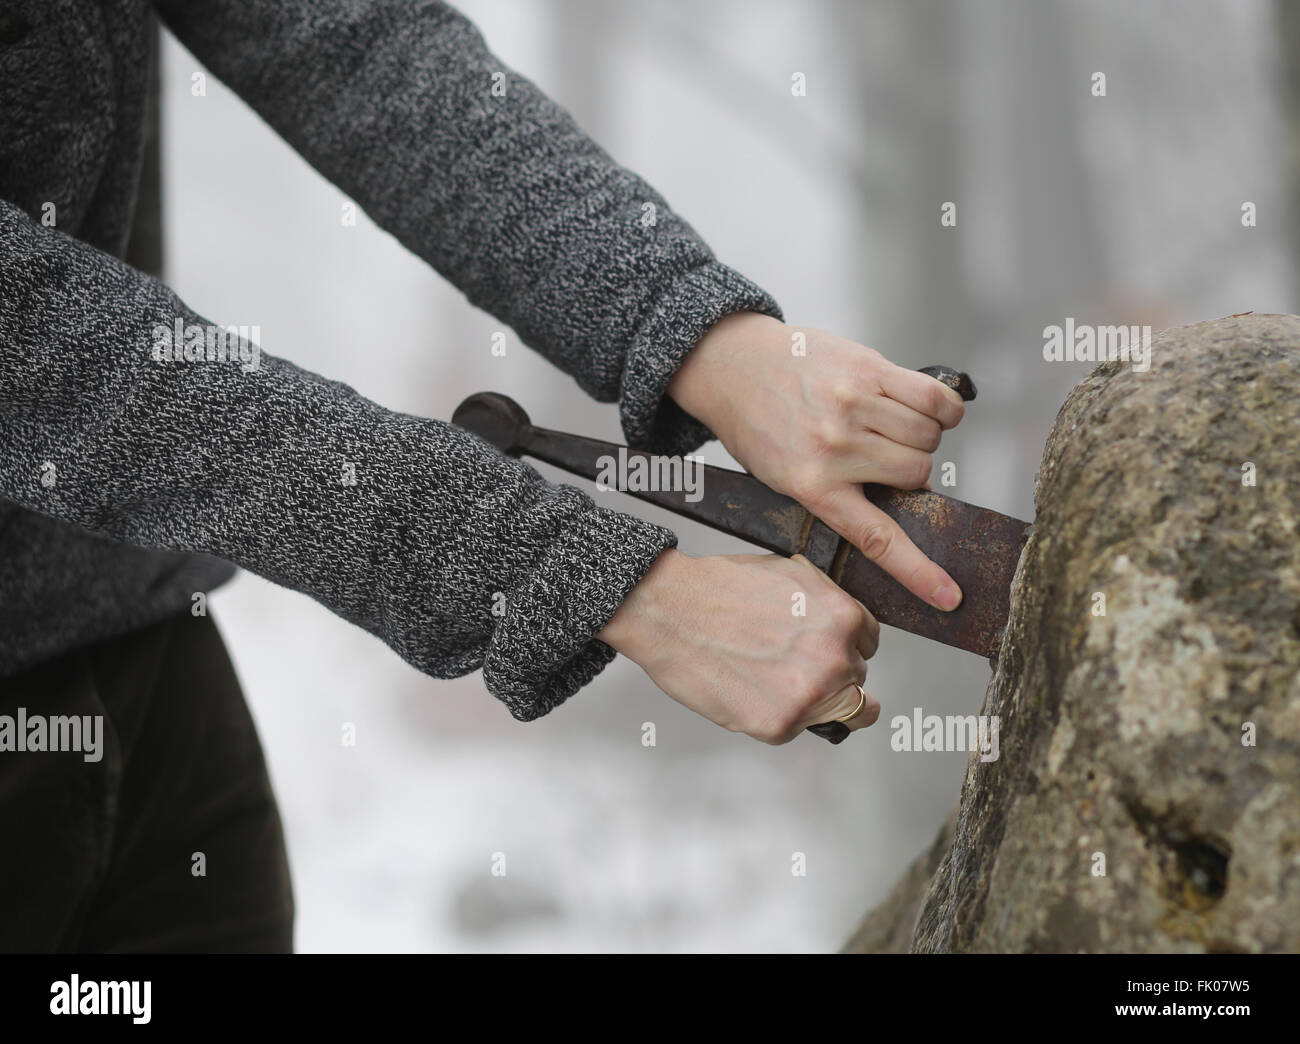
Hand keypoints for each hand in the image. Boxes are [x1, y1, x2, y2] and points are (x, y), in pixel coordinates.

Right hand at [598, 549, 880, 743]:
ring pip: (839, 714)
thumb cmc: (719, 588)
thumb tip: (842, 626)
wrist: (670, 609)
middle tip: (790, 667)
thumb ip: (826, 604)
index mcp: (843, 619)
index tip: (825, 651)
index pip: (868, 644)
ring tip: (774, 684)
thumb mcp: (792, 574)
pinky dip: (776, 715)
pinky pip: (795, 729)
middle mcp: (834, 659)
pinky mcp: (778, 726)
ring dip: (814, 702)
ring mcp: (809, 697)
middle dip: (829, 675)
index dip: (844, 645)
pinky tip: (750, 690)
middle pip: (856, 681)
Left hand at [669, 312, 965, 611]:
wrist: (733, 365)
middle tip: (881, 455)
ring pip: (929, 436)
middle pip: (918, 473)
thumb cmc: (758, 422)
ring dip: (923, 436)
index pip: (878, 537)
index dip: (918, 570)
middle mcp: (836, 447)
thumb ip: (837, 493)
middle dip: (910, 469)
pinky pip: (934, 396)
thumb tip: (900, 500)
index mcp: (812, 484)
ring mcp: (854, 405)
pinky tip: (926, 408)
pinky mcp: (869, 367)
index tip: (947, 596)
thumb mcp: (784, 477)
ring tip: (890, 427)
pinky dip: (943, 407)